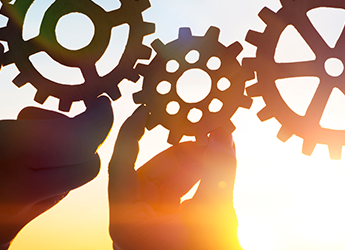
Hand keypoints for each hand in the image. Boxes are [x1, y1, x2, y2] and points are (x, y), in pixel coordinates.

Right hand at [0, 41, 112, 248]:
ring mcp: (10, 225)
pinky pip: (30, 211)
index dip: (101, 113)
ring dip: (52, 161)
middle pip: (85, 165)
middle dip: (77, 137)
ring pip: (59, 189)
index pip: (90, 135)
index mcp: (14, 154)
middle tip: (37, 116)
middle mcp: (23, 194)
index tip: (96, 99)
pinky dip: (26, 186)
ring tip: (8, 143)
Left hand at [108, 107, 240, 249]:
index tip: (146, 111)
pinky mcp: (165, 235)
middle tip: (211, 137)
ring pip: (167, 185)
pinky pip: (177, 200)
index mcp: (128, 218)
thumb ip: (219, 173)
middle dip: (185, 153)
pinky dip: (195, 185)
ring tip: (220, 154)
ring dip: (194, 168)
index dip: (131, 134)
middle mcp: (133, 222)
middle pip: (152, 172)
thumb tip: (223, 135)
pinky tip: (216, 174)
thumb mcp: (215, 216)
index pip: (121, 163)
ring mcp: (148, 230)